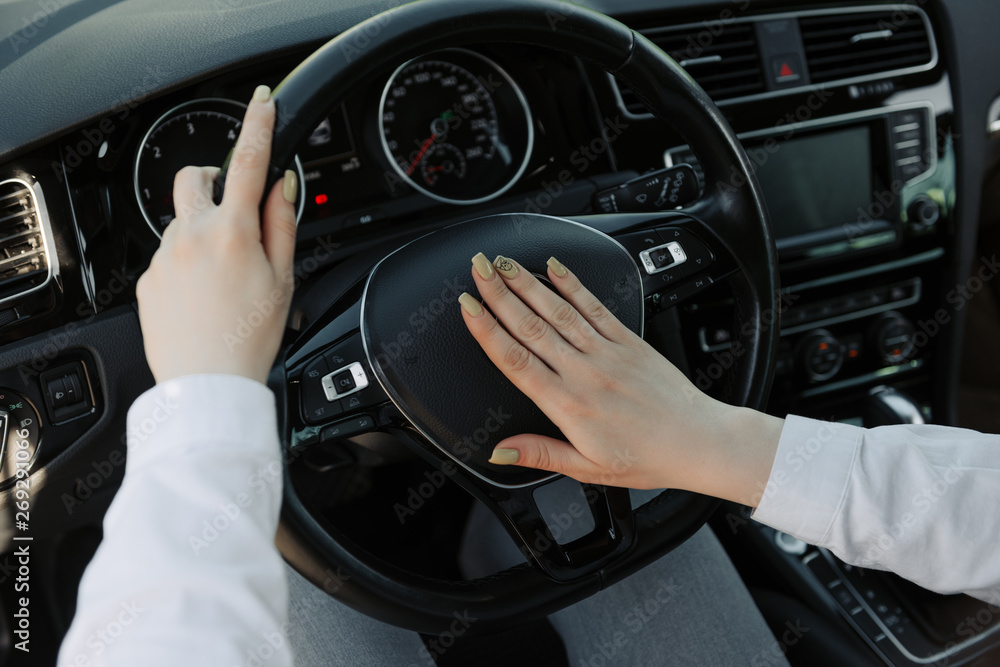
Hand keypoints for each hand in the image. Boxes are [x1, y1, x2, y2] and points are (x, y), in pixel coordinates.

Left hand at [136, 85, 297, 384]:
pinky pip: (167, 254)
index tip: (261, 102)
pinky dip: (186, 262)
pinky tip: (203, 295)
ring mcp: (163, 257)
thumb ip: (282, 225)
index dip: (257, 126)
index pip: (248, 162)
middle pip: (193, 178)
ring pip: (180, 221)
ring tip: (222, 277)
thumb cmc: (250, 337)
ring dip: (201, 231)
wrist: (207, 384)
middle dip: (212, 179)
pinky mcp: (147, 279)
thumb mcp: (283, 279)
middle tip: (232, 207)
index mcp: (232, 233)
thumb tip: (281, 186)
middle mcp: (191, 236)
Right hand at [459, 253, 783, 502]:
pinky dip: (573, 284)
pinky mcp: (628, 340)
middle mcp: (585, 372)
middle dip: (499, 293)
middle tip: (477, 268)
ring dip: (527, 283)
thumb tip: (501, 452)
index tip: (468, 307)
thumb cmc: (648, 457)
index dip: (487, 330)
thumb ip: (540, 454)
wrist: (698, 441)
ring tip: (504, 263)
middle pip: (530, 325)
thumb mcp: (588, 470)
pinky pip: (594, 306)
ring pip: (558, 310)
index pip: (516, 359)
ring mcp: (607, 352)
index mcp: (568, 405)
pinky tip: (555, 267)